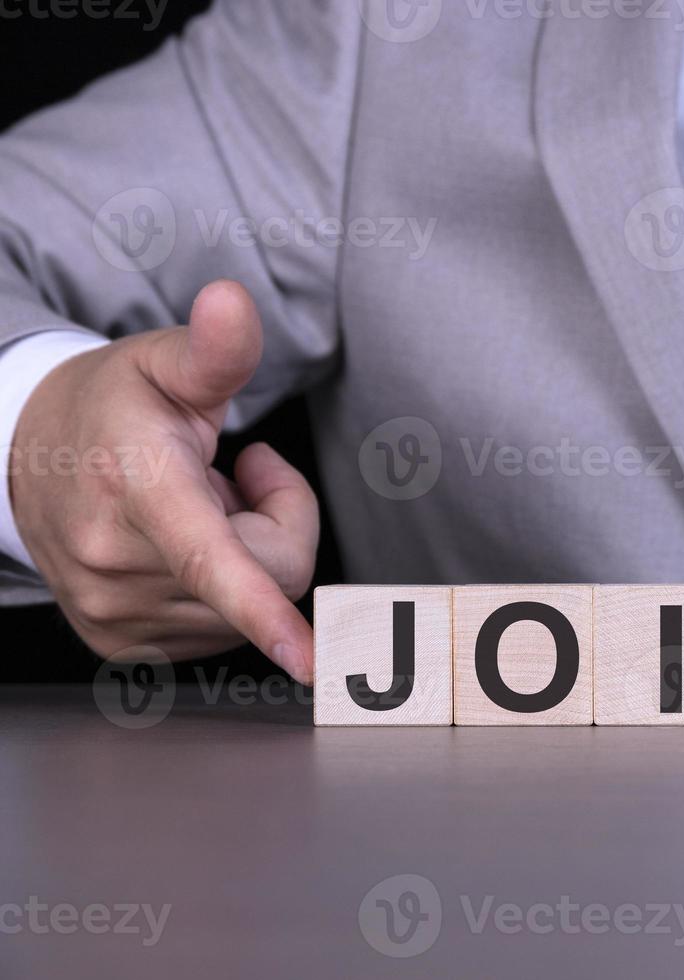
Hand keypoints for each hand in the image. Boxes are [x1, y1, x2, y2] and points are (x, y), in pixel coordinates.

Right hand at [9, 281, 317, 681]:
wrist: (24, 455)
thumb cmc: (113, 406)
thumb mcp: (165, 363)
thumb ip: (215, 347)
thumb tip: (233, 300)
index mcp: (138, 487)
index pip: (212, 558)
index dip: (264, 610)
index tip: (304, 657)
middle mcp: (116, 562)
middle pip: (272, 572)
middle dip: (280, 520)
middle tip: (243, 471)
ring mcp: (114, 611)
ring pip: (249, 606)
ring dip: (248, 555)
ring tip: (200, 507)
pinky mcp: (119, 641)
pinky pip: (220, 628)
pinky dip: (223, 589)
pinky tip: (185, 545)